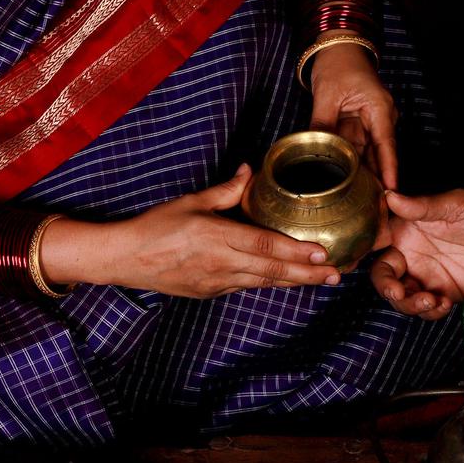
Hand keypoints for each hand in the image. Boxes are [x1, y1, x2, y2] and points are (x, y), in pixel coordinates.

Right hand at [97, 164, 341, 299]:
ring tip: (323, 280)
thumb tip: (250, 170)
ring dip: (295, 281)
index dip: (295, 250)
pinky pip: (247, 286)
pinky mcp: (211, 292)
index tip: (322, 251)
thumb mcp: (190, 202)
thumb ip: (225, 190)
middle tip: (337, 273)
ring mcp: (216, 281)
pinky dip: (270, 282)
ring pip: (263, 282)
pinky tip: (288, 280)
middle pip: (272, 269)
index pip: (264, 244)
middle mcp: (220, 263)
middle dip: (308, 273)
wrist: (126, 259)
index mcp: (215, 237)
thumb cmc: (155, 226)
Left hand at [308, 43, 398, 190]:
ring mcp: (371, 122)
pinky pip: (357, 146)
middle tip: (373, 205)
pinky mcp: (360, 124)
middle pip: (379, 154)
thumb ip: (322, 121)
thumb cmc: (338, 64)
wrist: (338, 48)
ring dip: (363, 173)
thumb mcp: (327, 93)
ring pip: (367, 153)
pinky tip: (347, 179)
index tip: (392, 192)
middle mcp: (380, 118)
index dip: (389, 170)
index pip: (386, 145)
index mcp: (379, 109)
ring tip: (360, 199)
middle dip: (377, 179)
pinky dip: (352, 161)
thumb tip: (312, 146)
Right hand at [370, 187, 463, 317]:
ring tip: (431, 301)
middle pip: (384, 277)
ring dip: (408, 305)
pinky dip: (430, 312)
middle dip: (387, 288)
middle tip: (398, 293)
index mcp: (406, 230)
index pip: (373, 241)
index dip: (361, 252)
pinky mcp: (447, 293)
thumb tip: (390, 196)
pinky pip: (428, 309)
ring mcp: (429, 275)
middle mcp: (412, 254)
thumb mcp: (455, 204)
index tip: (357, 262)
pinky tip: (443, 304)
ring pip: (403, 297)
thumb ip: (422, 206)